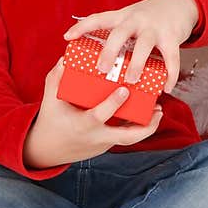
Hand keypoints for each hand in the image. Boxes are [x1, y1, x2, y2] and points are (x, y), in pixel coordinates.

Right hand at [23, 57, 163, 169]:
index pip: (99, 116)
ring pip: (129, 139)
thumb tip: (65, 58)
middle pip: (125, 137)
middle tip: (158, 109)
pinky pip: (124, 136)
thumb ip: (57, 78)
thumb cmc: (51, 120)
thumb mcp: (50, 100)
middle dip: (144, 127)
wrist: (48, 150)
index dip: (113, 104)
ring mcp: (103, 143)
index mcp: (81, 125)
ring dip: (147, 128)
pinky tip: (149, 113)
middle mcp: (95, 137)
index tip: (125, 90)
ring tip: (159, 111)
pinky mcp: (107, 145)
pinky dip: (137, 127)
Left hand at [63, 0, 199, 90]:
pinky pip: (171, 57)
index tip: (67, 37)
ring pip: (144, 45)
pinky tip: (166, 88)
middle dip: (110, 51)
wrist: (177, 3)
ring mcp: (155, 28)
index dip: (82, 27)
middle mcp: (137, 20)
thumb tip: (89, 56)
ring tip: (131, 80)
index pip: (99, 18)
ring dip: (137, 63)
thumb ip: (113, 34)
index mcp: (123, 16)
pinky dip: (170, 74)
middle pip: (120, 33)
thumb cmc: (147, 17)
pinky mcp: (172, 36)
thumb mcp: (128, 18)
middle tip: (102, 69)